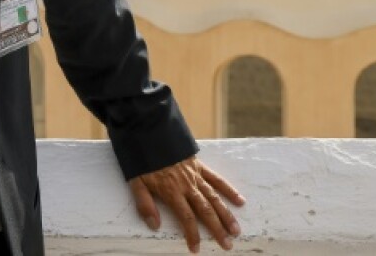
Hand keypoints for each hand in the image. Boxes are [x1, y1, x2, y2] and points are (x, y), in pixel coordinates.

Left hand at [128, 155, 244, 252]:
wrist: (148, 131)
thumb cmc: (140, 158)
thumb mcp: (135, 182)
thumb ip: (144, 204)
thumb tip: (154, 225)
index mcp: (171, 191)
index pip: (186, 218)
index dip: (192, 235)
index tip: (196, 249)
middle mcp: (186, 185)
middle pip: (205, 210)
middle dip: (217, 229)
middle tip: (227, 245)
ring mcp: (194, 174)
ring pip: (214, 197)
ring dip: (226, 214)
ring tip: (236, 230)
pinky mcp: (198, 164)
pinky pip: (216, 178)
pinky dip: (228, 189)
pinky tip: (239, 200)